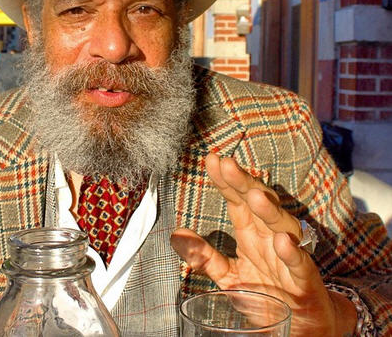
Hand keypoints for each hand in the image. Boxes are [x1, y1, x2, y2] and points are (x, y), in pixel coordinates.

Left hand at [170, 153, 355, 336]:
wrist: (302, 325)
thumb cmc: (266, 293)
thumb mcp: (228, 275)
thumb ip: (204, 255)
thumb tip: (175, 235)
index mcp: (251, 232)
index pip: (236, 200)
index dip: (225, 181)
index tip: (211, 160)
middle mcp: (269, 236)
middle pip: (258, 202)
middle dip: (243, 183)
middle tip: (227, 164)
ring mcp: (289, 255)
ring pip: (281, 225)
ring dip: (269, 210)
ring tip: (254, 195)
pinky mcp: (305, 279)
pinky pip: (300, 263)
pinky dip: (292, 252)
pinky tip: (281, 241)